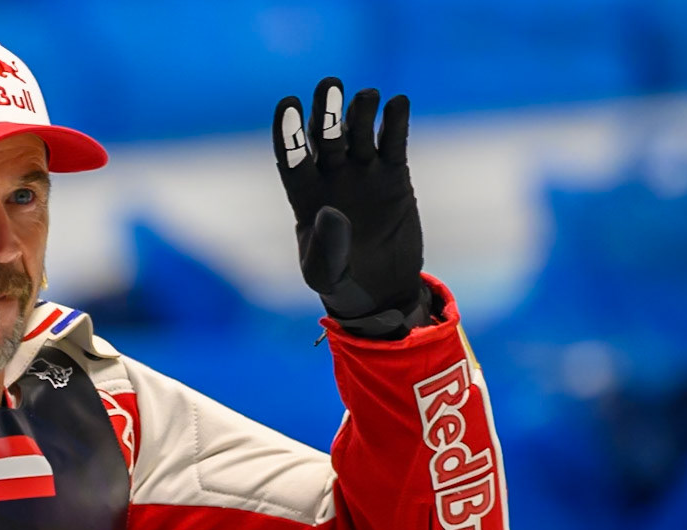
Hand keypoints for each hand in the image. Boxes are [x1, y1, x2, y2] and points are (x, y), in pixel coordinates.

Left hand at [274, 78, 428, 338]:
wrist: (381, 288)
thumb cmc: (341, 282)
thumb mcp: (325, 273)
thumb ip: (324, 246)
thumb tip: (329, 210)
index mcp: (304, 194)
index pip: (291, 155)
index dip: (288, 131)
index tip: (288, 104)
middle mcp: (331, 175)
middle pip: (325, 134)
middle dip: (326, 110)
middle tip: (330, 84)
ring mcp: (363, 171)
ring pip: (359, 131)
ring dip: (361, 111)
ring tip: (367, 96)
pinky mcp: (394, 173)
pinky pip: (393, 141)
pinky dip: (396, 122)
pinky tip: (398, 103)